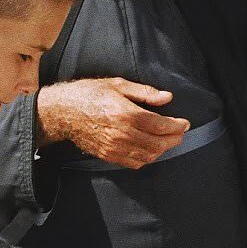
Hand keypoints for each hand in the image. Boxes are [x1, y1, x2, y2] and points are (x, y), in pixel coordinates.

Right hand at [37, 78, 189, 169]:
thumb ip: (145, 92)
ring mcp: (115, 147)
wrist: (62, 112)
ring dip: (162, 150)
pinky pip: (134, 163)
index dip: (176, 126)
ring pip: (148, 155)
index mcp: (126, 113)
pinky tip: (150, 150)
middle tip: (180, 133)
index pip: (160, 125)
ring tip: (168, 141)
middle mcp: (122, 133)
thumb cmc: (88, 94)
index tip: (185, 123)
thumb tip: (167, 97)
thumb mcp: (118, 84)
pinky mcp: (108, 155)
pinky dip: (147, 158)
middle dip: (173, 139)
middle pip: (158, 143)